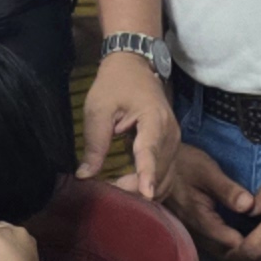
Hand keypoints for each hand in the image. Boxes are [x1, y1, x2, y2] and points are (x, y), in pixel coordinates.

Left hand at [81, 51, 179, 197]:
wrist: (135, 66)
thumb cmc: (115, 84)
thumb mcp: (98, 108)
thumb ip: (94, 142)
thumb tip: (85, 175)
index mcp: (154, 120)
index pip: (150, 152)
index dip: (146, 175)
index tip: (146, 193)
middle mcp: (171, 135)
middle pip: (158, 173)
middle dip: (134, 188)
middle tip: (106, 193)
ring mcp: (174, 143)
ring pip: (164, 179)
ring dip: (143, 191)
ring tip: (117, 192)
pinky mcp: (171, 148)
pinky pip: (166, 175)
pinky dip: (151, 186)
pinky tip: (131, 190)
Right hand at [159, 144, 260, 260]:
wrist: (159, 167)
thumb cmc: (185, 165)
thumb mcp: (206, 170)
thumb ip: (227, 189)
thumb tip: (249, 206)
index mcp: (200, 218)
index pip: (228, 242)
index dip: (250, 253)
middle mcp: (197, 233)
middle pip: (226, 257)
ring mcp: (196, 236)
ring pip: (222, 260)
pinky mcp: (198, 235)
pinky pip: (218, 254)